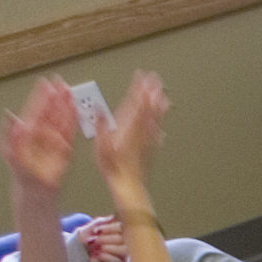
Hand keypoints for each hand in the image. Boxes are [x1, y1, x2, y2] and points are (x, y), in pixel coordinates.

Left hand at [0, 76, 76, 192]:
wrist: (35, 188)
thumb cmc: (21, 171)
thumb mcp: (11, 154)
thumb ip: (11, 137)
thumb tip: (14, 119)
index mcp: (28, 130)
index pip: (35, 109)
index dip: (40, 96)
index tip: (45, 83)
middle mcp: (42, 131)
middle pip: (50, 110)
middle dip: (55, 96)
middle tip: (60, 82)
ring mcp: (54, 138)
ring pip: (61, 117)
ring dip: (65, 104)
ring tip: (69, 91)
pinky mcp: (66, 147)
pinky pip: (71, 130)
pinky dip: (73, 119)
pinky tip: (75, 109)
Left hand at [68, 213, 130, 261]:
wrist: (86, 255)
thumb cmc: (91, 240)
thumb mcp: (93, 228)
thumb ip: (101, 222)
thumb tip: (113, 217)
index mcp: (120, 230)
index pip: (121, 227)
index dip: (110, 228)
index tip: (97, 230)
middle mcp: (125, 241)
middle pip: (122, 238)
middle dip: (107, 238)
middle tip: (95, 240)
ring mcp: (125, 253)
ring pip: (124, 249)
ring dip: (109, 247)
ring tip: (96, 248)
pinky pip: (118, 261)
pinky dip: (106, 257)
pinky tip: (98, 255)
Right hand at [91, 70, 166, 185]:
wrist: (129, 185)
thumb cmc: (113, 167)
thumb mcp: (100, 144)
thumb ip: (101, 125)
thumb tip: (98, 110)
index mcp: (129, 127)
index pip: (136, 102)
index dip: (139, 88)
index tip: (142, 76)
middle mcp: (141, 131)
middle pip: (149, 107)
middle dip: (152, 91)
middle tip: (156, 79)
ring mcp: (149, 139)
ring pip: (156, 117)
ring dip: (159, 104)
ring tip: (163, 94)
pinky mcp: (152, 148)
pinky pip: (158, 130)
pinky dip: (160, 121)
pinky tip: (162, 122)